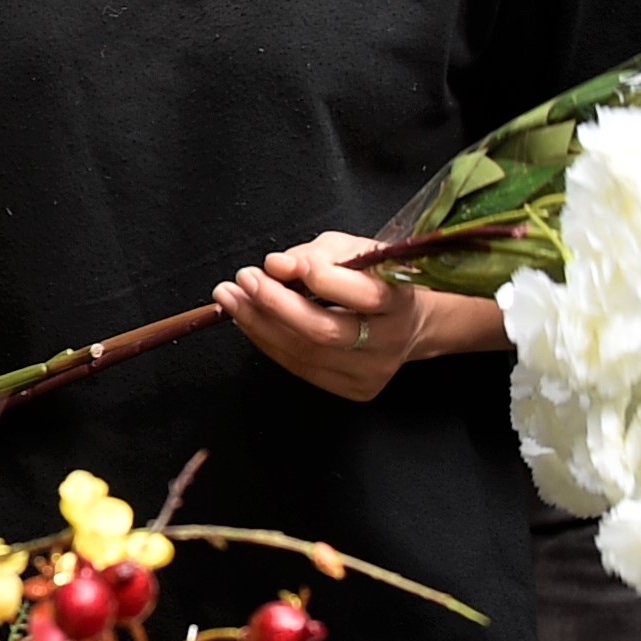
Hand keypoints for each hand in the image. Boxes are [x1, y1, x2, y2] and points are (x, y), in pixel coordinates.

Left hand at [217, 231, 447, 403]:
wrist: (409, 324)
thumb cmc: (377, 279)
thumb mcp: (356, 251)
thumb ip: (318, 254)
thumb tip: (276, 265)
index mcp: (401, 301)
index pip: (364, 295)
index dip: (320, 279)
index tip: (277, 262)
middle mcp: (389, 342)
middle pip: (325, 332)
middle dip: (275, 303)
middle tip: (242, 279)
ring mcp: (371, 373)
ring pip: (304, 354)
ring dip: (259, 324)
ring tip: (231, 298)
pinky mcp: (353, 389)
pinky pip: (299, 366)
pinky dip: (268, 341)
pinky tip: (250, 320)